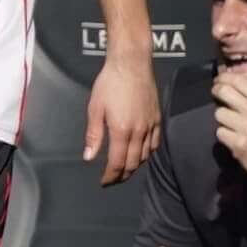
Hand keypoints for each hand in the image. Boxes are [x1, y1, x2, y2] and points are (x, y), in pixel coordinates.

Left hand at [89, 53, 165, 184]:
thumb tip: (89, 157)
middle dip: (122, 175)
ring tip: (125, 169)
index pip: (117, 163)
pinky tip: (140, 154)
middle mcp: (139, 131)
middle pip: (132, 163)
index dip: (110, 176)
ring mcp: (150, 125)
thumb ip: (94, 135)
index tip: (104, 181)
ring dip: (134, 166)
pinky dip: (147, 153)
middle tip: (113, 179)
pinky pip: (155, 143)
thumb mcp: (95, 108)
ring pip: (145, 155)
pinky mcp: (157, 118)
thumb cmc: (110, 83)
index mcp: (121, 130)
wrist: (131, 64)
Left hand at [207, 68, 246, 188]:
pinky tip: (232, 138)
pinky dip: (223, 135)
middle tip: (216, 94)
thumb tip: (227, 83)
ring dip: (222, 119)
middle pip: (224, 92)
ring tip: (231, 124)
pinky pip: (219, 132)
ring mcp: (246, 128)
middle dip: (217, 92)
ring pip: (219, 113)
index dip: (224, 78)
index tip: (219, 80)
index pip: (238, 81)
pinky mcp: (238, 144)